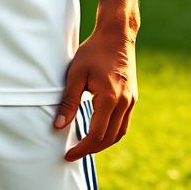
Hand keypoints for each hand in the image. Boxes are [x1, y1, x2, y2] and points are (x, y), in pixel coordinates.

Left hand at [53, 29, 137, 161]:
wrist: (116, 35)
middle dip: (91, 149)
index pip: (96, 135)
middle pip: (109, 138)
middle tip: (74, 152)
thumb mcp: (76, 73)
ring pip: (119, 133)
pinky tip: (100, 130)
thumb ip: (68, 101)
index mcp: (109, 98)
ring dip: (103, 143)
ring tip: (86, 145)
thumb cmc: (93, 51)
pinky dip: (112, 132)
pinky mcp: (132, 97)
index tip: (68, 154)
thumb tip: (58, 126)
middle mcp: (124, 103)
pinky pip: (124, 123)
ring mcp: (131, 100)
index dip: (82, 148)